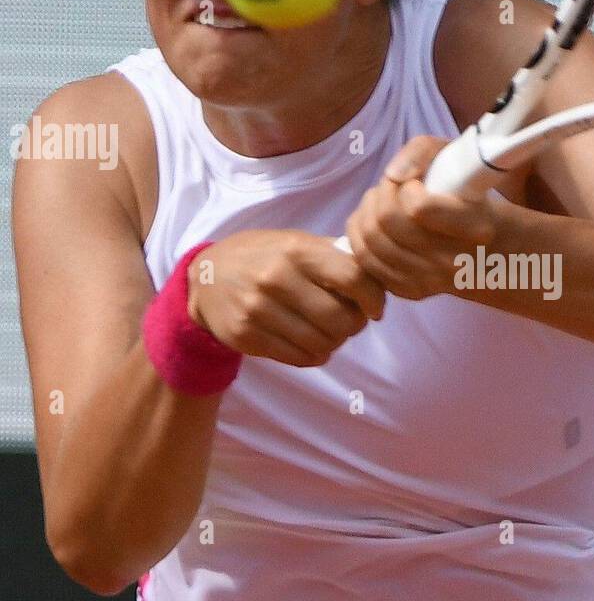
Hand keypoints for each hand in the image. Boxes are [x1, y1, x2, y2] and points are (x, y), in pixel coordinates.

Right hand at [186, 229, 385, 365]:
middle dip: (354, 326)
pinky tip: (310, 344)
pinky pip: (299, 358)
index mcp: (297, 250)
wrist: (205, 277)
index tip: (375, 308)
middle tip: (349, 322)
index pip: (353, 278)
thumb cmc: (264, 257)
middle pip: (341, 319)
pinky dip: (314, 355)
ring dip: (334, 343)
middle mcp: (277, 278)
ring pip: (322, 344)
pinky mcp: (247, 336)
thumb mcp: (296, 242)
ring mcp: (258, 309)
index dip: (374, 299)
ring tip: (328, 332)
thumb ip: (336, 256)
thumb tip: (380, 274)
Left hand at [343, 135, 501, 299]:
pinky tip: (375, 223)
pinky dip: (360, 236)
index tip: (418, 184)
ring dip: (368, 212)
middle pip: (387, 221)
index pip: (418, 208)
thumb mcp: (461, 160)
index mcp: (475, 225)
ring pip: (371, 242)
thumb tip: (393, 175)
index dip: (408, 188)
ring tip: (383, 201)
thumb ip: (423, 152)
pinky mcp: (411, 291)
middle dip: (382, 194)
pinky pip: (366, 262)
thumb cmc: (472, 197)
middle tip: (394, 187)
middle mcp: (454, 259)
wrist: (494, 253)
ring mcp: (431, 280)